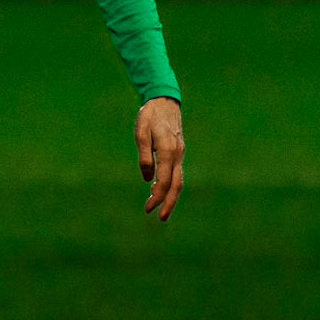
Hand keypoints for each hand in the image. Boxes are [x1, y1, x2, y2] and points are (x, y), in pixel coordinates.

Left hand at [135, 96, 184, 220]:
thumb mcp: (141, 133)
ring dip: (171, 197)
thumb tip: (147, 179)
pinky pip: (176, 173)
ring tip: (161, 210)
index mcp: (167, 151)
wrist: (164, 102)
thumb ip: (144, 156)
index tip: (148, 208)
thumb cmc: (149, 116)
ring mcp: (179, 154)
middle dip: (169, 203)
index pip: (164, 181)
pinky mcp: (177, 152)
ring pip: (178, 180)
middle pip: (176, 185)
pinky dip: (171, 185)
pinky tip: (160, 191)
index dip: (157, 197)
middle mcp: (176, 154)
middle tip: (160, 218)